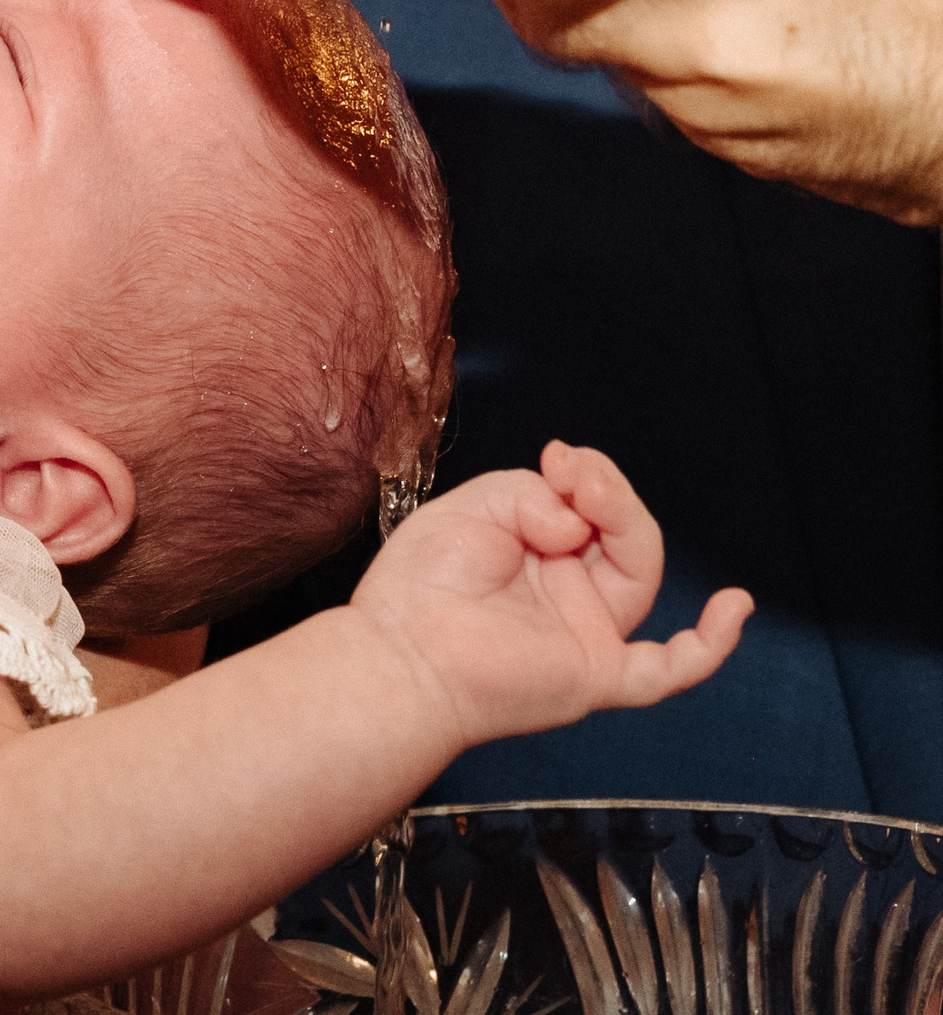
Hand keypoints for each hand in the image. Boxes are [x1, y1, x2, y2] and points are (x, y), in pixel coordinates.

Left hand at [351, 441, 748, 746]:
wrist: (397, 651)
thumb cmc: (419, 585)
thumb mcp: (476, 506)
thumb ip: (534, 495)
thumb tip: (577, 521)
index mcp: (538, 556)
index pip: (590, 509)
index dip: (588, 476)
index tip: (558, 457)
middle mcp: (568, 596)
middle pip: (623, 537)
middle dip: (608, 493)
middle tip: (572, 470)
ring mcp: (586, 635)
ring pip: (639, 575)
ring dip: (624, 524)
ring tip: (590, 494)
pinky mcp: (596, 674)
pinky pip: (669, 670)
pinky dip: (711, 644)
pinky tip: (733, 607)